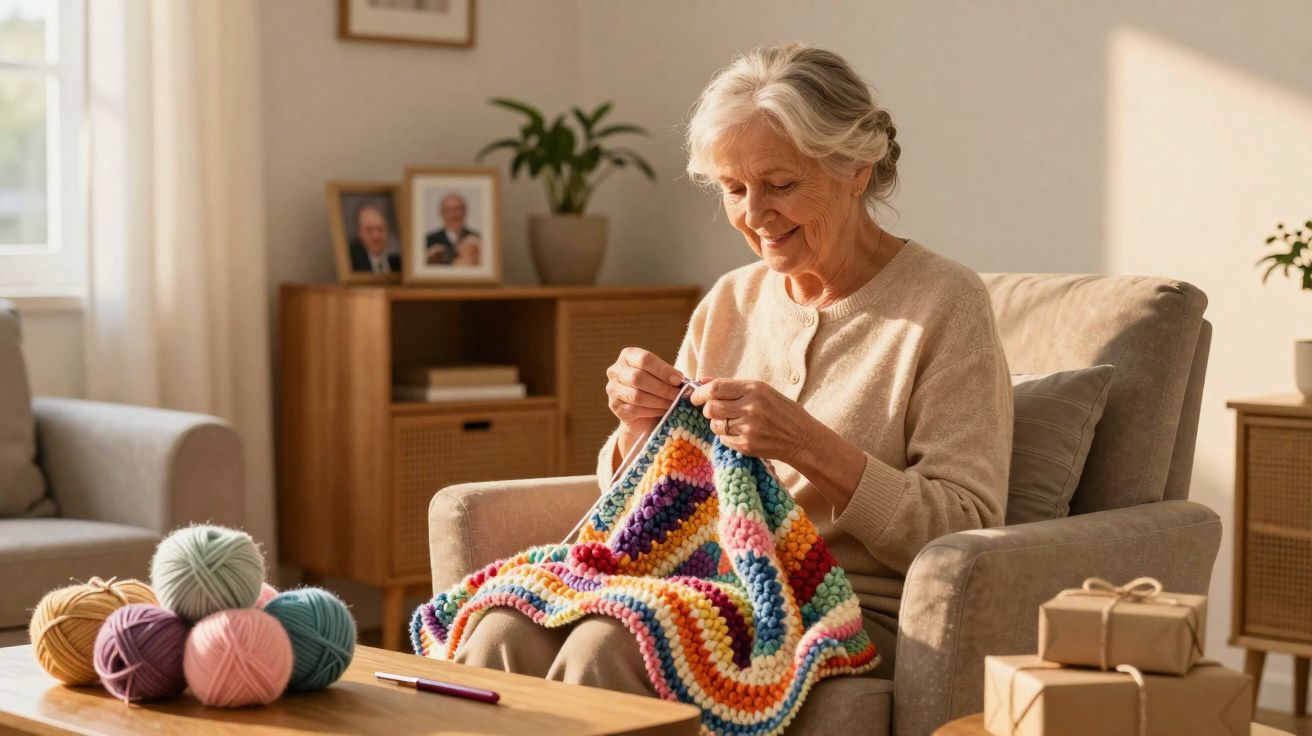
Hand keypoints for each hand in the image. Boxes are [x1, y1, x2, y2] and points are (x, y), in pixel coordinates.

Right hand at [604, 347, 684, 449]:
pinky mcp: (615, 406)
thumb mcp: (663, 377)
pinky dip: (652, 411)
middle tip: (678, 395)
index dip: (663, 370)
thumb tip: (681, 380)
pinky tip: (663, 411)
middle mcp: (615, 370)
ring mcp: (612, 389)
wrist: (643, 414)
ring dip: (659, 401)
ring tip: (673, 404)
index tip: (679, 380)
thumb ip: (671, 376)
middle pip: (638, 377)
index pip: (644, 359)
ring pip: (637, 395)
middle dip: (662, 387)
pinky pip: (634, 409)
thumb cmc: (656, 389)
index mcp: (628, 356)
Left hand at [689, 377, 819, 465]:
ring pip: (715, 425)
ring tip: (732, 423)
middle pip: (711, 408)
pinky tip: (741, 434)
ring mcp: (749, 427)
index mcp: (755, 389)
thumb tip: (701, 380)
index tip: (695, 397)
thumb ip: (731, 386)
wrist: (802, 438)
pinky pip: (723, 440)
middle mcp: (751, 407)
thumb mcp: (762, 391)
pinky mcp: (747, 445)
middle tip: (715, 411)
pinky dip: (727, 437)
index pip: (716, 388)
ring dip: (718, 424)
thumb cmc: (782, 411)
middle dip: (708, 410)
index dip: (700, 393)